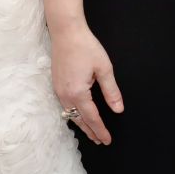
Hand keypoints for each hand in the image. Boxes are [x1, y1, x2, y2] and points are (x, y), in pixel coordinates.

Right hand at [48, 18, 122, 145]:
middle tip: (100, 141)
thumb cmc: (86, 47)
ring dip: (81, 124)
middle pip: (79, 120)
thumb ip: (111, 91)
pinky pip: (65, 106)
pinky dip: (73, 114)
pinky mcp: (56, 85)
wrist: (66, 32)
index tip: (107, 140)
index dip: (100, 130)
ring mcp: (58, 91)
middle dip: (91, 131)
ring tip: (91, 132)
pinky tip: (79, 115)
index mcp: (78, 93)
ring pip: (70, 114)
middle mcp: (65, 95)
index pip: (92, 118)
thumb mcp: (104, 69)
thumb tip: (118, 109)